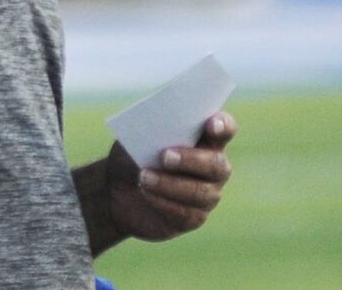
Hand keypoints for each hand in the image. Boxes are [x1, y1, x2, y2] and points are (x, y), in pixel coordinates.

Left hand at [77, 111, 235, 254]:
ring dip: (170, 184)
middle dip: (191, 160)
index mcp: (205, 138)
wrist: (117, 190)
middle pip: (216, 164)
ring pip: (201, 192)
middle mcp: (214, 167)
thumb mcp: (136, 138)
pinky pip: (186, 213)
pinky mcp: (193, 217)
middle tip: (165, 156)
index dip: (223, 125)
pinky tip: (146, 193)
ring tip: (144, 177)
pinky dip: (163, 201)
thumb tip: (157, 130)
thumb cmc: (133, 155)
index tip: (211, 124)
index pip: (224, 129)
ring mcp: (207, 194)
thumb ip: (151, 132)